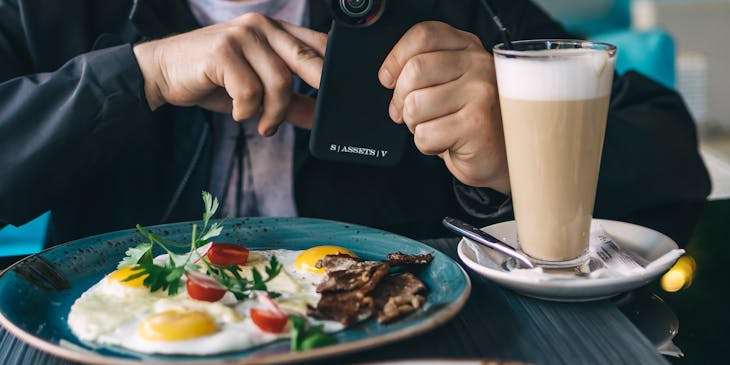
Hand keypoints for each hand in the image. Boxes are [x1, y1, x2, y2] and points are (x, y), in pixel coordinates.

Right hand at [133, 13, 326, 135]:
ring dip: (273, 113)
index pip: (319, 44)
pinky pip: (250, 92)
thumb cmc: (214, 78)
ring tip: (261, 124)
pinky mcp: (222, 51)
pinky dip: (246, 111)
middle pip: (306, 60)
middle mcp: (262, 26)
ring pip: (279, 82)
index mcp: (276, 30)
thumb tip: (320, 117)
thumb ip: (291, 102)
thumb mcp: (258, 90)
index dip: (335, 69)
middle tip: (317, 116)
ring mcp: (241, 36)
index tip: (341, 95)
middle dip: (317, 91)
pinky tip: (236, 113)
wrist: (164, 71)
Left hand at [379, 21, 509, 193]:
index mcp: (469, 48)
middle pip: (414, 70)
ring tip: (436, 127)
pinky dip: (427, 145)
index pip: (424, 35)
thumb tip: (390, 77)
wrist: (500, 155)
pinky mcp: (477, 124)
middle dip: (400, 99)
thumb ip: (425, 69)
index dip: (396, 58)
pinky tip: (446, 142)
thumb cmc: (470, 119)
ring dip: (415, 125)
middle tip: (408, 113)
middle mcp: (479, 65)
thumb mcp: (450, 83)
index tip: (389, 79)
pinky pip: (425, 134)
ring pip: (415, 105)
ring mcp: (481, 93)